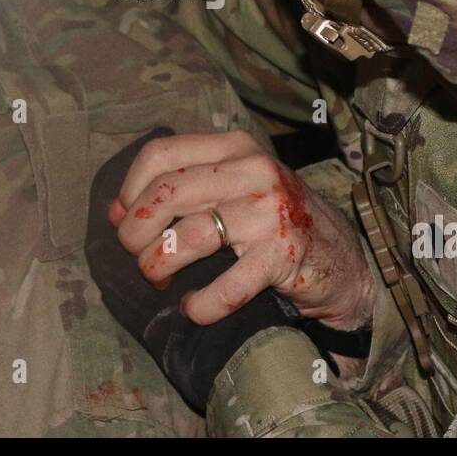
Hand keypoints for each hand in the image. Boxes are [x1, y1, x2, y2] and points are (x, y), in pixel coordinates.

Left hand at [110, 131, 374, 331]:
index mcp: (234, 147)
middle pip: (165, 193)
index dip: (130, 190)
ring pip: (187, 237)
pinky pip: (225, 287)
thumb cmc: (272, 221)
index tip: (125, 218)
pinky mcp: (282, 255)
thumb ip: (179, 190)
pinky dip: (200, 305)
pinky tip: (194, 308)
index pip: (160, 154)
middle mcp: (253, 170)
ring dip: (159, 265)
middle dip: (136, 232)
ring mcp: (269, 211)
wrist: (341, 257)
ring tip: (159, 279)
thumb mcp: (230, 191)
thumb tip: (115, 212)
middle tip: (137, 256)